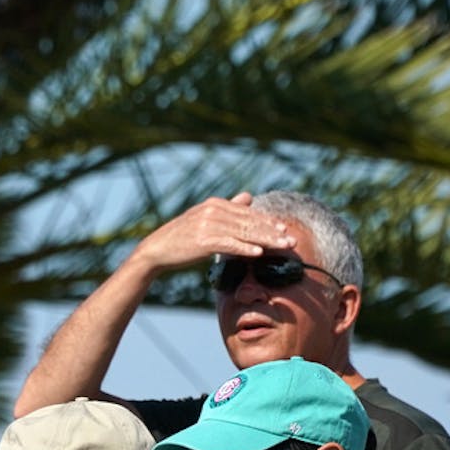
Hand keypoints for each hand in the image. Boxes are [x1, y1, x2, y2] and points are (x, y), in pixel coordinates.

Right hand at [129, 192, 296, 276]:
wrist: (156, 249)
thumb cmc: (182, 237)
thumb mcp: (205, 217)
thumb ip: (228, 208)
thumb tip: (248, 197)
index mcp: (216, 204)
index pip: (248, 213)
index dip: (268, 221)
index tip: (285, 228)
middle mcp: (214, 211)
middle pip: (250, 222)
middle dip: (273, 232)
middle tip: (292, 240)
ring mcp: (208, 225)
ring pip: (244, 233)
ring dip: (267, 241)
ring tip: (283, 246)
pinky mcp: (203, 241)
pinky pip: (229, 244)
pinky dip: (244, 248)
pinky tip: (258, 252)